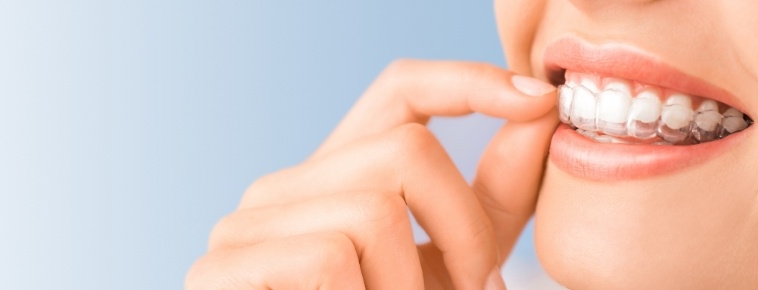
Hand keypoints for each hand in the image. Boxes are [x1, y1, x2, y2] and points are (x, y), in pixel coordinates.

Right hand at [186, 59, 557, 288]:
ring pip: (372, 212)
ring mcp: (241, 227)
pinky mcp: (219, 270)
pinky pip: (328, 259)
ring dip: (411, 287)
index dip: (468, 81)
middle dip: (465, 228)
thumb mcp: (447, 274)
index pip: (399, 92)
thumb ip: (486, 208)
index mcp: (334, 183)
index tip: (537, 101)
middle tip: (477, 289)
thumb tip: (539, 118)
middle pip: (403, 148)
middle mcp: (281, 189)